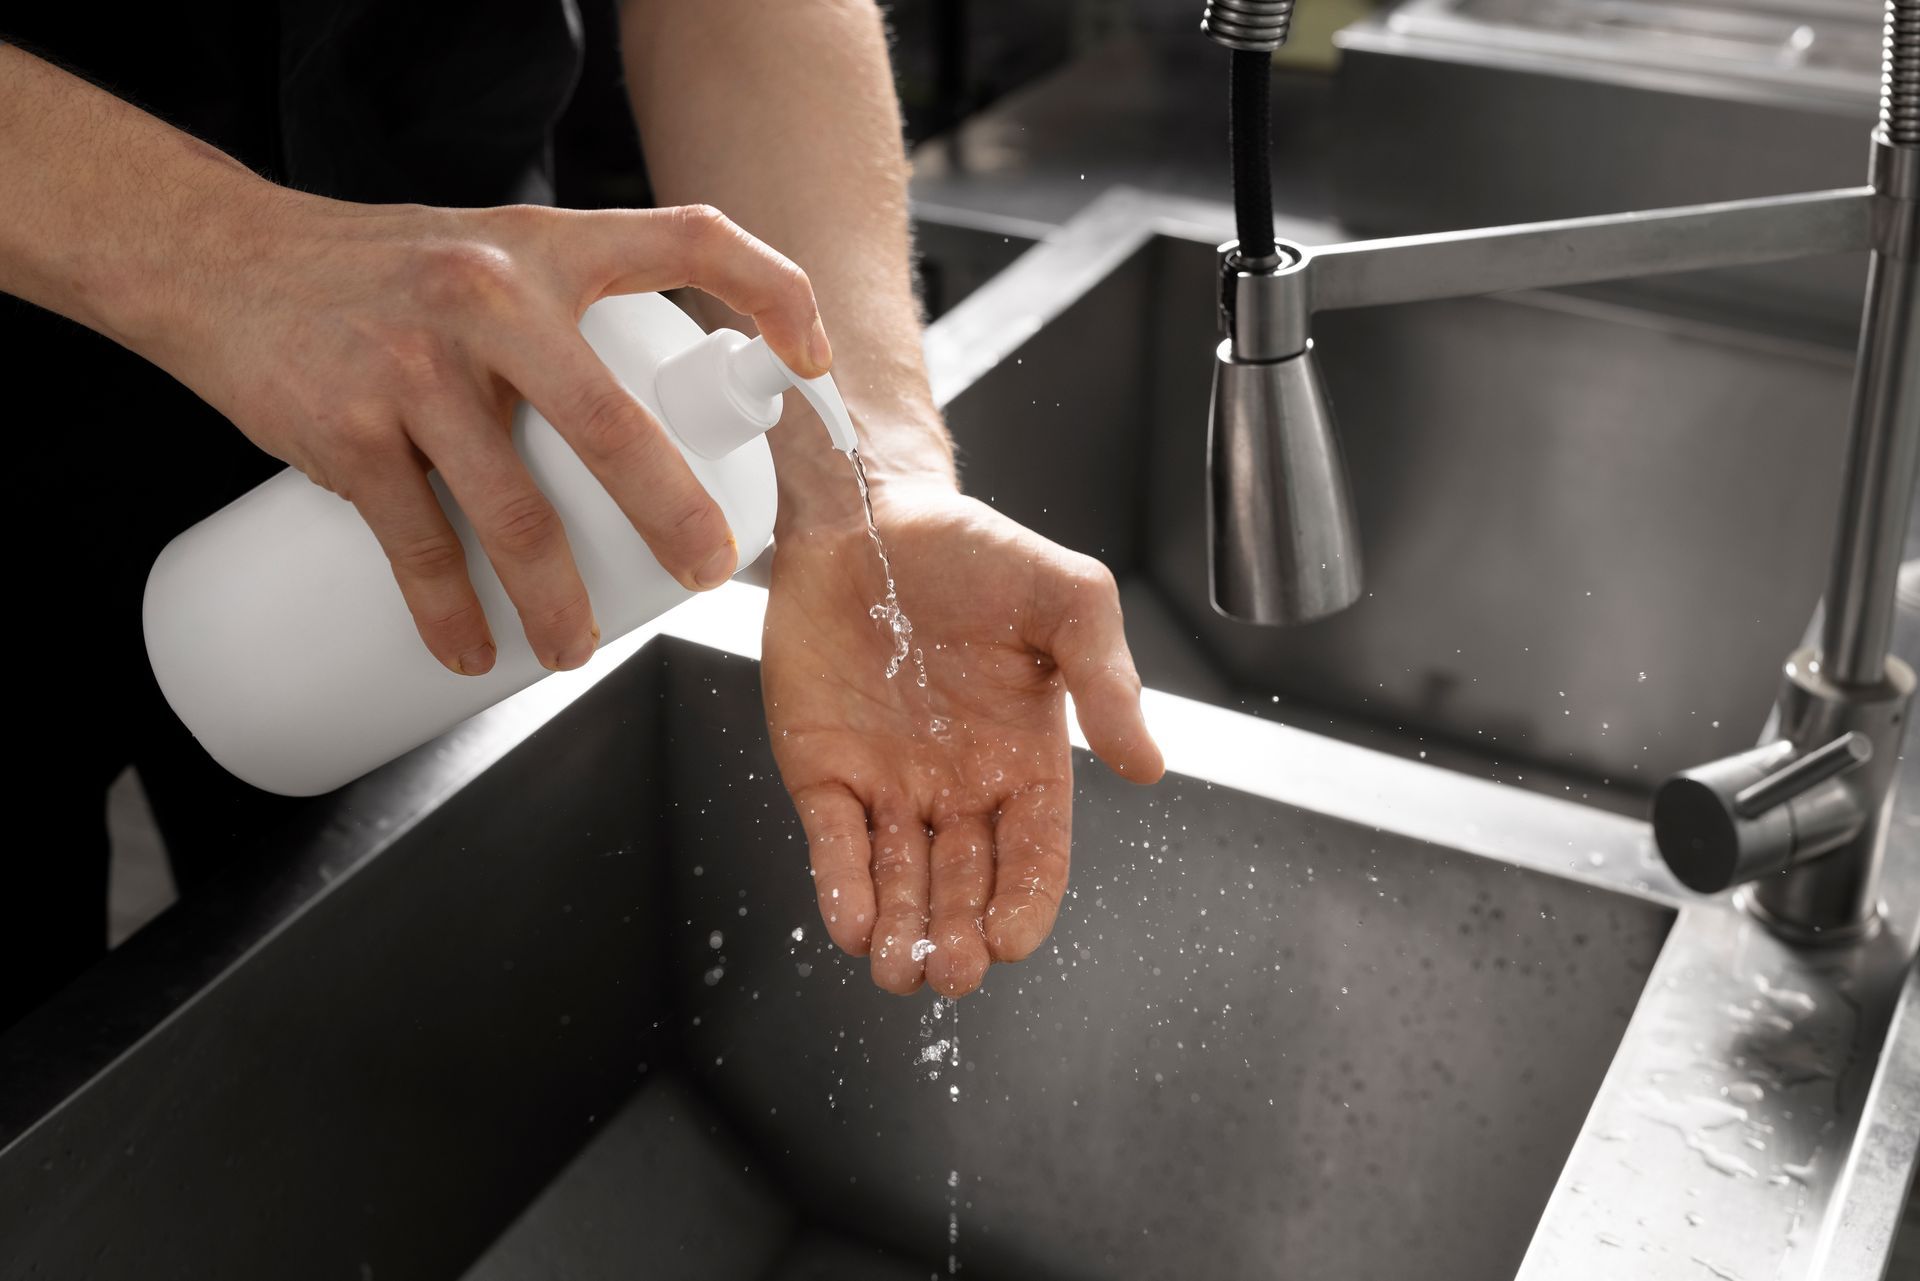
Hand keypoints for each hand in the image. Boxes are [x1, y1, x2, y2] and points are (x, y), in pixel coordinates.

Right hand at [151, 195, 829, 675]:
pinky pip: (415, 544)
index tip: (809, 361)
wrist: (221, 262)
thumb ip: (568, 318)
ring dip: (554, 602)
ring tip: (576, 653)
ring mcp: (414, 367)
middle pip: (612, 422)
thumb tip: (662, 432)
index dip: (771, 291)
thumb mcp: (490, 257)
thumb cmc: (383, 277)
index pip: (689, 240)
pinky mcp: (343, 430)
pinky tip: (468, 654)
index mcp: (545, 248)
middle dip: (672, 514)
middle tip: (705, 576)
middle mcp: (489, 296)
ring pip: (513, 511)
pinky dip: (448, 613)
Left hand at [762, 481, 1164, 997]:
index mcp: (1025, 756)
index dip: (1026, 900)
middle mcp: (959, 783)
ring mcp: (889, 782)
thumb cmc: (974, 551)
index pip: (1035, 851)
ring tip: (900, 968)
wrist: (869, 512)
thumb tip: (1148, 765)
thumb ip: (1107, 677)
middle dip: (959, 934)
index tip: (1011, 939)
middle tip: (951, 969)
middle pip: (966, 883)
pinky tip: (851, 924)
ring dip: (902, 929)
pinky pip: (835, 844)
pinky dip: (842, 887)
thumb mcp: (1066, 597)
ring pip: (900, 879)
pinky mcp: (824, 770)